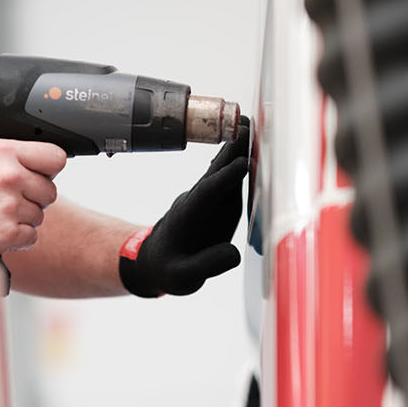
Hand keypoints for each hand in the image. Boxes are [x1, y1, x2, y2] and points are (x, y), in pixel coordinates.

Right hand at [0, 140, 65, 262]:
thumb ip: (4, 157)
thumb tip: (28, 161)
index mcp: (3, 152)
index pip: (55, 157)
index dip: (48, 169)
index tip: (40, 175)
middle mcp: (9, 176)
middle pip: (50, 190)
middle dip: (33, 197)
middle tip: (7, 201)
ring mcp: (9, 206)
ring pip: (39, 215)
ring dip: (22, 219)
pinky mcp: (6, 234)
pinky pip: (30, 237)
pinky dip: (16, 239)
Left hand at [119, 117, 249, 296]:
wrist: (154, 262)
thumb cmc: (168, 270)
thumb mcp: (181, 279)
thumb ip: (206, 266)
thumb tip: (234, 253)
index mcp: (186, 218)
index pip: (206, 194)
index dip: (224, 179)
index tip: (243, 164)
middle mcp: (195, 203)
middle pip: (214, 173)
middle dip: (231, 151)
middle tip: (248, 127)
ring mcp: (204, 201)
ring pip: (220, 172)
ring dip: (236, 150)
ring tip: (253, 128)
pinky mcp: (213, 203)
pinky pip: (226, 180)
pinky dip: (238, 164)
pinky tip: (251, 150)